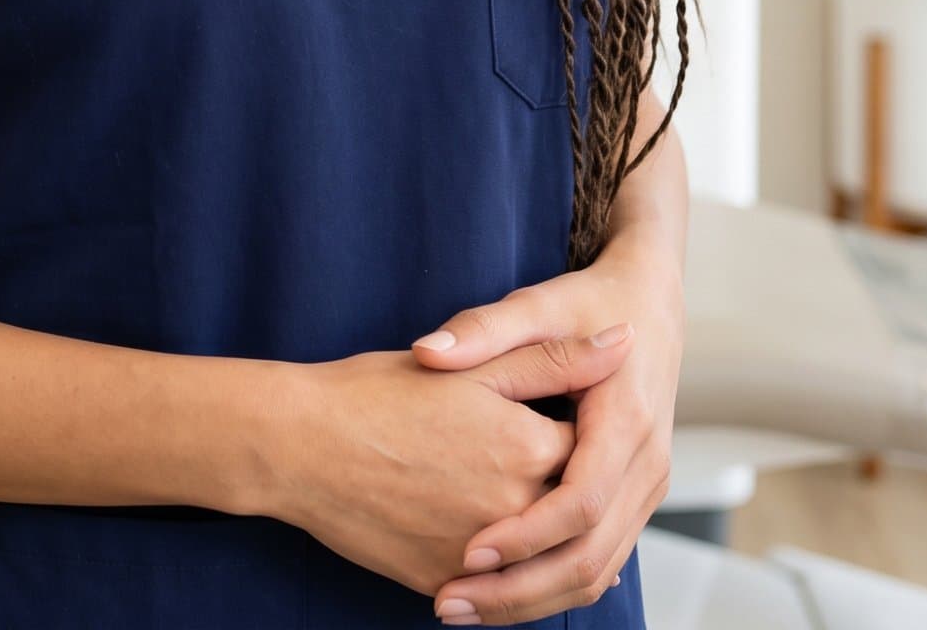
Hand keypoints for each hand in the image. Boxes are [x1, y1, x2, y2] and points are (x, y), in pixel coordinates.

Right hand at [268, 323, 636, 600]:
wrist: (300, 445)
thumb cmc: (379, 393)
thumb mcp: (472, 364)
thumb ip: (553, 359)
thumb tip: (625, 341)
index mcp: (529, 450)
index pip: (589, 452)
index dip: (582, 432)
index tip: (565, 416)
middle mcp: (515, 510)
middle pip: (567, 508)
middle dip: (563, 488)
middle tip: (544, 461)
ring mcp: (478, 554)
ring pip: (534, 556)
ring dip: (540, 539)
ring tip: (523, 507)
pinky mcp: (442, 581)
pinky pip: (490, 585)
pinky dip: (499, 568)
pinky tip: (485, 539)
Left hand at [408, 227, 685, 622]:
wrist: (650, 305)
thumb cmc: (588, 302)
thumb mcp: (538, 303)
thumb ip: (484, 329)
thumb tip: (427, 351)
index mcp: (624, 421)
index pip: (580, 503)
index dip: (525, 535)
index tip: (467, 551)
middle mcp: (645, 466)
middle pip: (589, 557)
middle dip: (519, 590)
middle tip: (450, 602)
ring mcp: (646, 490)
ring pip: (596, 572)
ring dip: (531, 599)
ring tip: (460, 607)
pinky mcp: (634, 501)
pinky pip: (597, 560)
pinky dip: (549, 585)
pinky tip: (496, 592)